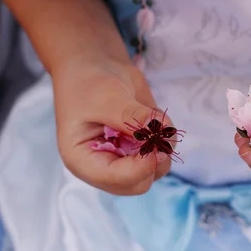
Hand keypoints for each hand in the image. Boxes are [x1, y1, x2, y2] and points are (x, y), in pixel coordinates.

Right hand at [52, 58, 172, 194]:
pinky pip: (164, 152)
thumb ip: (134, 118)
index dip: (140, 167)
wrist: (96, 66)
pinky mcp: (141, 149)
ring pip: (157, 169)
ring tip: (152, 115)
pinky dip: (166, 135)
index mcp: (83, 160)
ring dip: (164, 144)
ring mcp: (125, 160)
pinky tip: (152, 115)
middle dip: (154, 158)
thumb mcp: (108, 97)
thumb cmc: (90, 82)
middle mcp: (104, 166)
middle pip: (140, 183)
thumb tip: (162, 132)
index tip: (157, 144)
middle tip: (157, 127)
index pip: (116, 179)